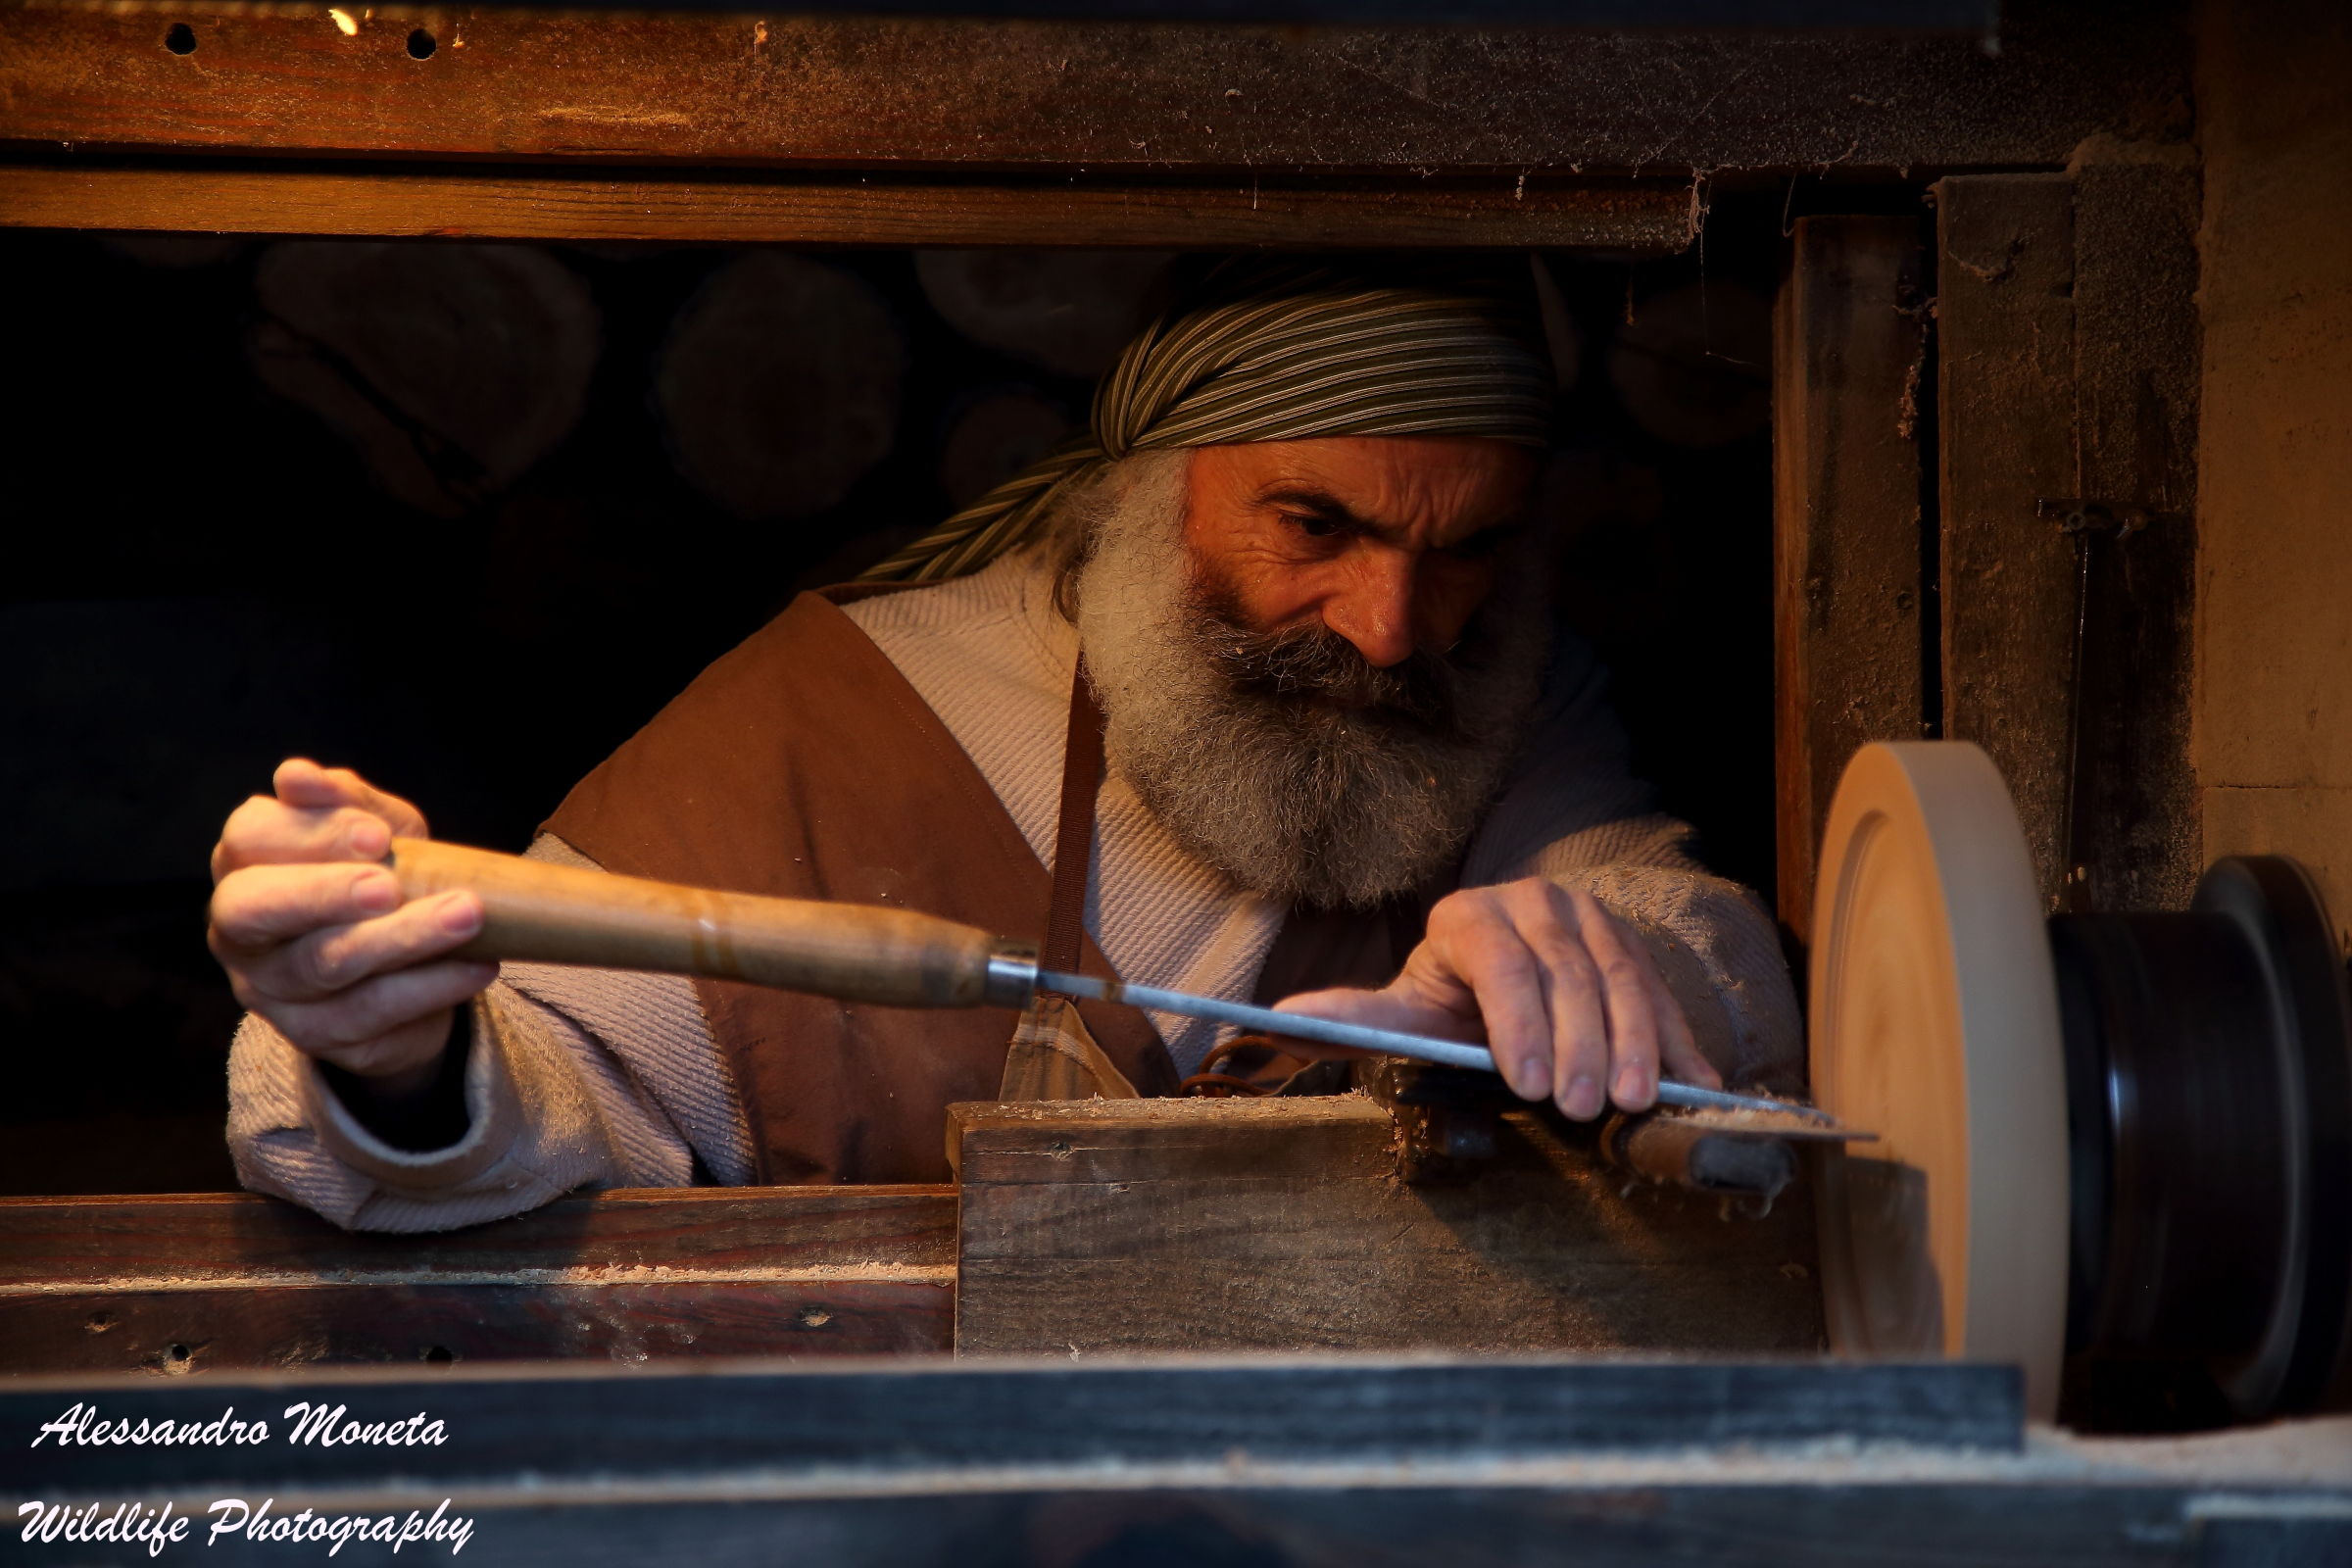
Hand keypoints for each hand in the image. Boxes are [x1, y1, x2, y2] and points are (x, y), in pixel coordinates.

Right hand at [207, 759, 494, 1094]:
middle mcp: (239, 929)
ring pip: (323, 965)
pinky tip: (475, 965)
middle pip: (257, 908)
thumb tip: (299, 775)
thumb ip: (349, 803)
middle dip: (324, 893)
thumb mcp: (378, 834)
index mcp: (245, 863)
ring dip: (401, 939)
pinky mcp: (312, 1035)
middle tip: (389, 885)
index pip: (249, 836)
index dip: (308, 832)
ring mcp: (268, 988)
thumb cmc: (381, 881)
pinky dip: (428, 987)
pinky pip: (369, 1013)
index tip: (377, 835)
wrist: (408, 972)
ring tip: (466, 915)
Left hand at [1273, 877, 1719, 1118]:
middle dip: (1577, 1044)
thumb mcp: (1405, 1009)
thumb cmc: (1448, 1002)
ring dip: (1632, 1042)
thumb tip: (1282, 1018)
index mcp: (1470, 916)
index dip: (1519, 1024)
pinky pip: (1660, 991)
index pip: (1501, 965)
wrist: (1501, 966)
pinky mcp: (1633, 944)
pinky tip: (1693, 1085)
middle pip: (1566, 974)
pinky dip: (1677, 1040)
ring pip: (1621, 978)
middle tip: (1581, 1107)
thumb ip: (1358, 1018)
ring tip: (1634, 1100)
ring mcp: (1590, 919)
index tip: (1529, 1082)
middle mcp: (1534, 903)